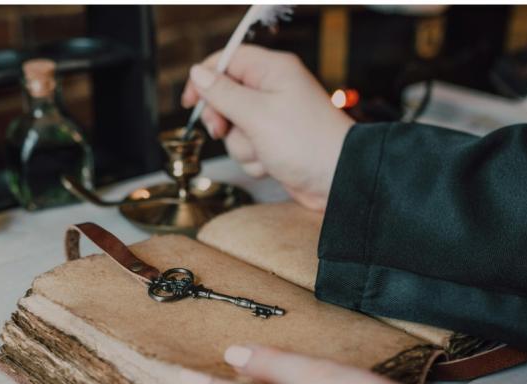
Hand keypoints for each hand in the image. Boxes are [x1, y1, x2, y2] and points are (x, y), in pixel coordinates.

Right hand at [182, 45, 353, 210]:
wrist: (337, 180)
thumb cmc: (307, 142)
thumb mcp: (257, 114)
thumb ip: (223, 93)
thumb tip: (198, 74)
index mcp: (272, 71)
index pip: (228, 60)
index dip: (204, 79)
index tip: (190, 102)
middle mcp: (272, 90)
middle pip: (225, 97)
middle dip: (223, 120)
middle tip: (224, 130)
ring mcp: (272, 118)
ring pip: (233, 129)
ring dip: (242, 146)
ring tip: (264, 151)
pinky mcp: (273, 143)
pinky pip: (246, 149)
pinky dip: (254, 160)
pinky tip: (271, 164)